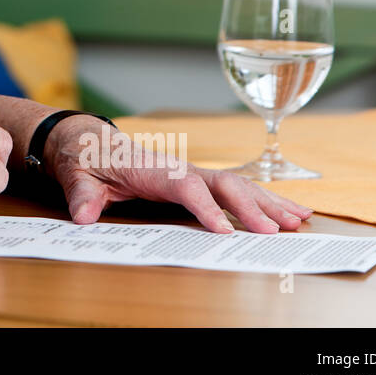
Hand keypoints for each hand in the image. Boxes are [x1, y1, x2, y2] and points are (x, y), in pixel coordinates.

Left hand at [44, 117, 313, 233]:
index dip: (205, 208)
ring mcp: (192, 174)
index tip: (222, 232)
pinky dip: (265, 200)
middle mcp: (179, 169)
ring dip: (268, 203)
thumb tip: (83, 215)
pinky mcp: (198, 181)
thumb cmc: (87, 159)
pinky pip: (236, 190)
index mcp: (153, 169)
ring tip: (298, 220)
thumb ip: (81, 194)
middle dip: (250, 207)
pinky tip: (291, 211)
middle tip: (274, 232)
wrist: (89, 142)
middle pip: (222, 184)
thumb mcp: (77, 175)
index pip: (185, 187)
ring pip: (237, 185)